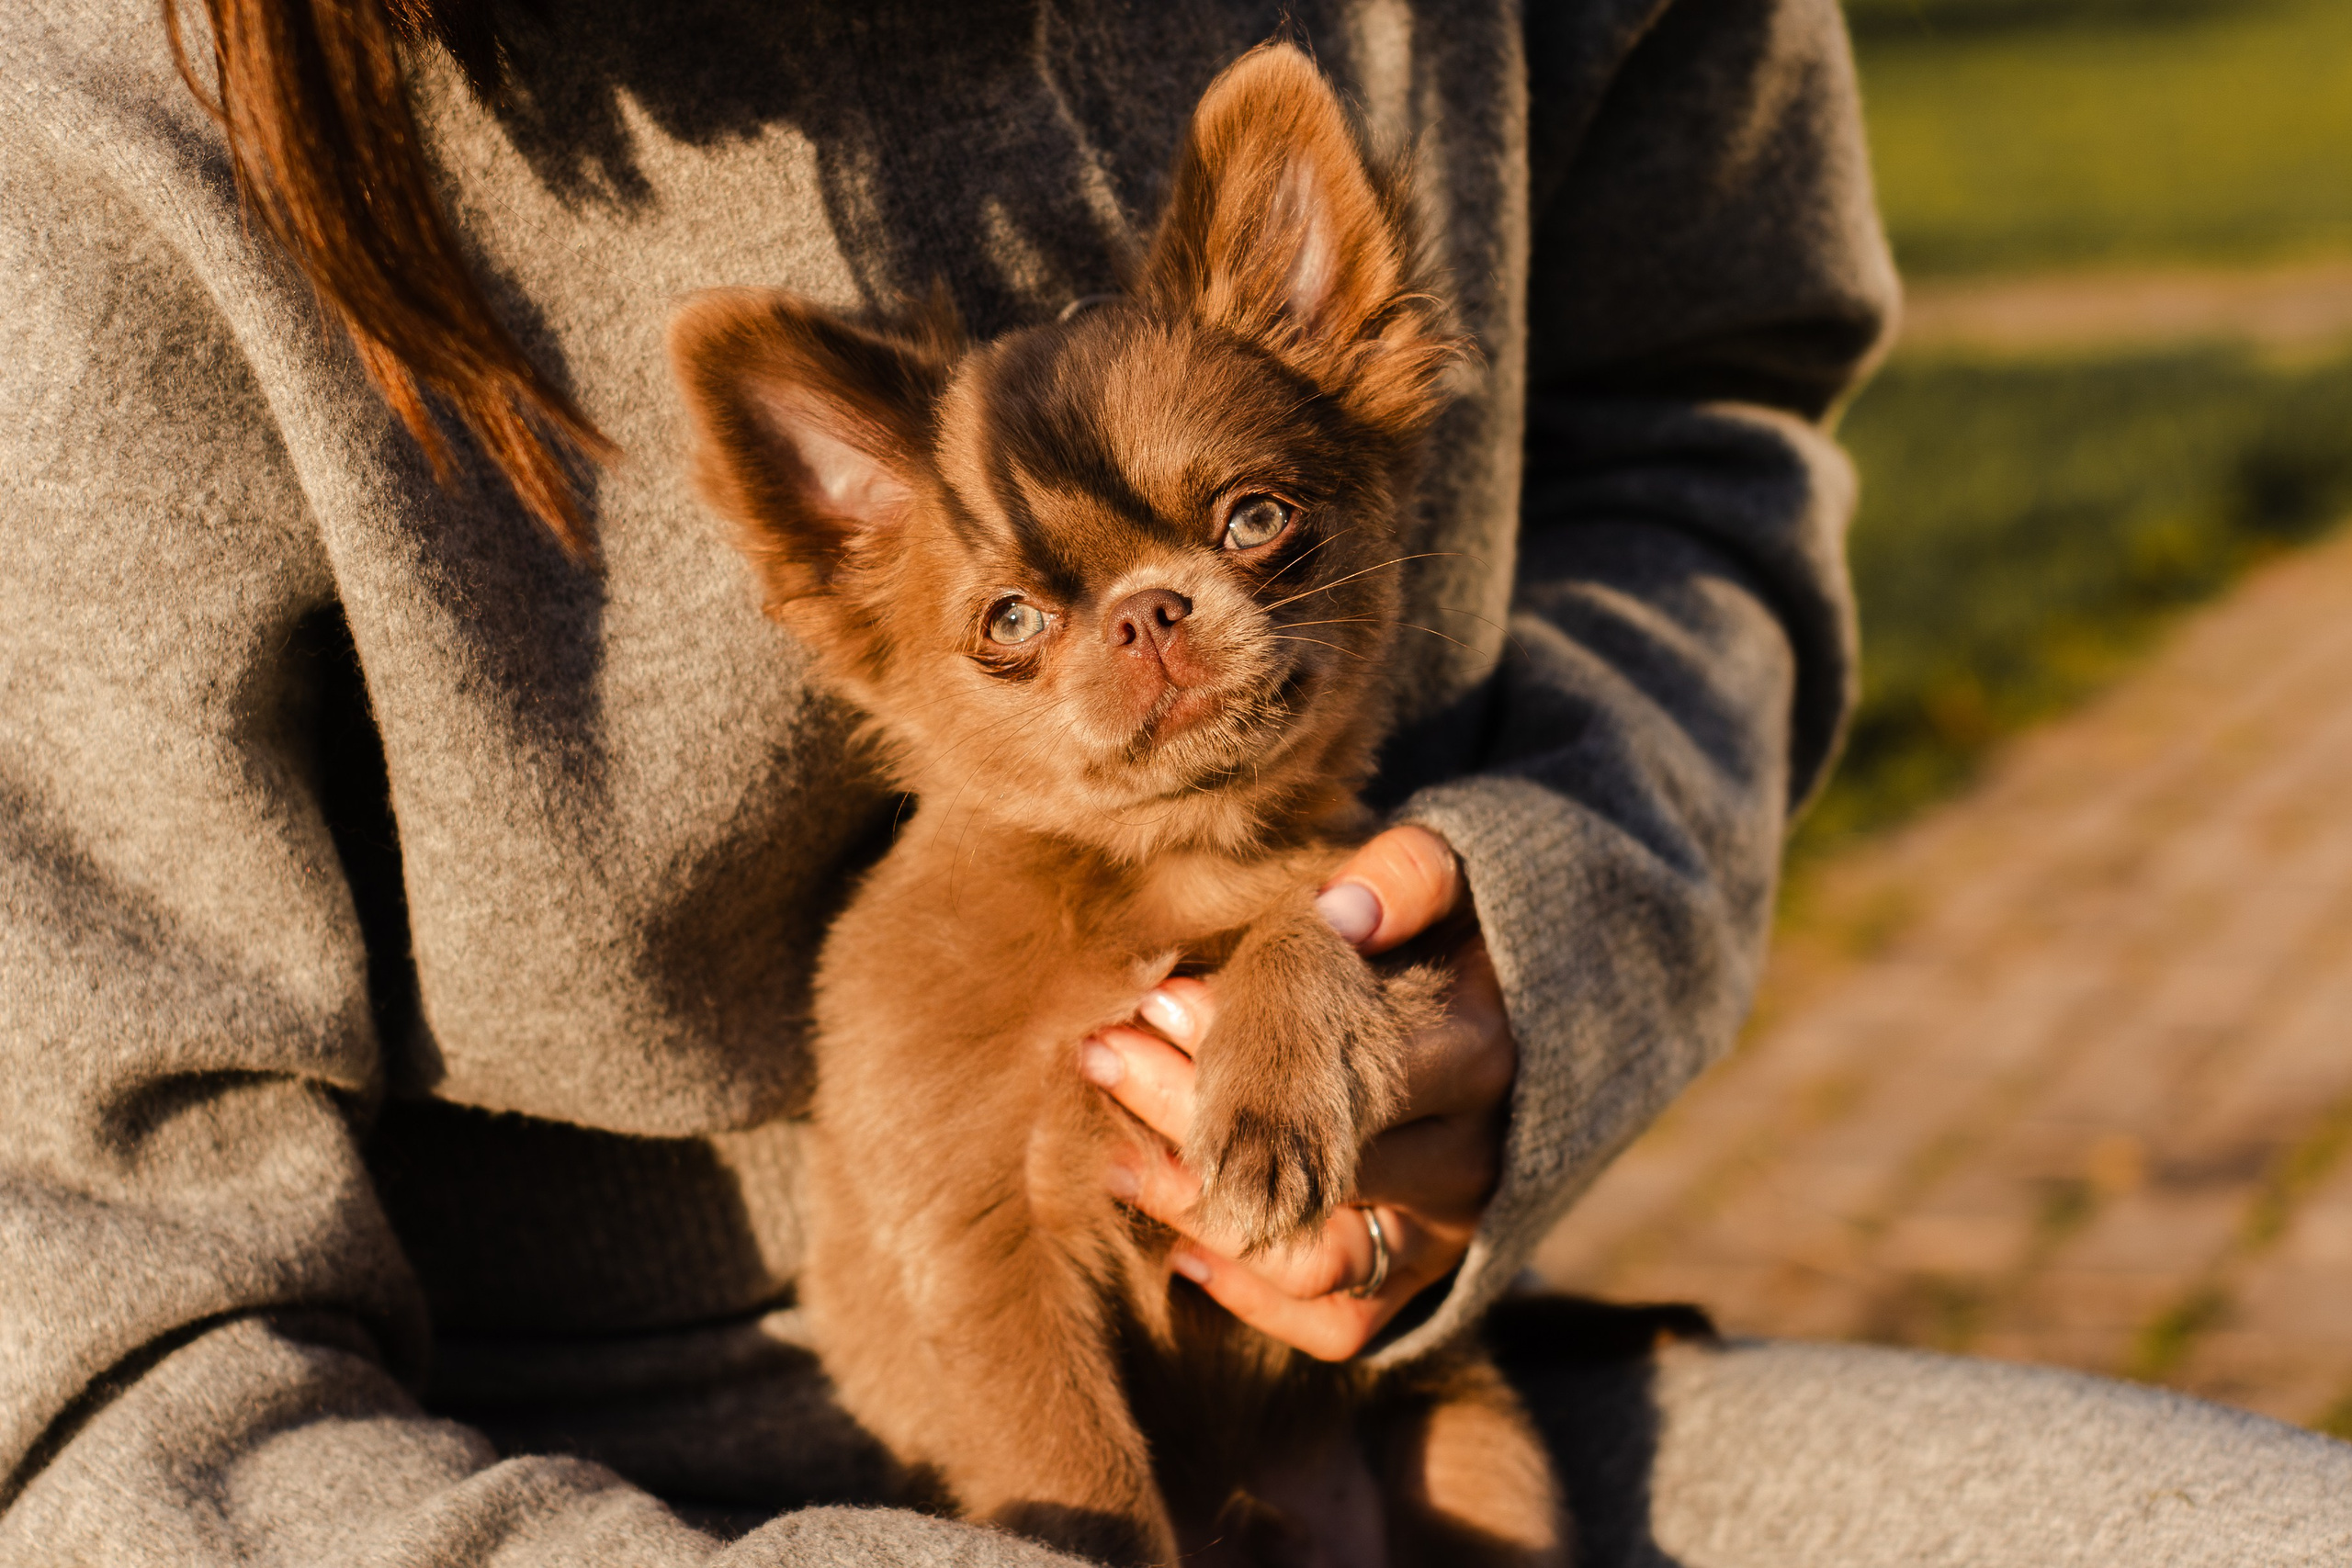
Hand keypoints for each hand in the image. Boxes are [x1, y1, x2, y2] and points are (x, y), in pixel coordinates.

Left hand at [1081, 825, 1514, 1360]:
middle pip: (1318, 1164)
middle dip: (1193, 1110)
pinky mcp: (1418, 1283)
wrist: (1501, 1022)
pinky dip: (1254, 1298)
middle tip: (1105, 1054)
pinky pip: (1339, 1323)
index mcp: (1476, 1054)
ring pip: (1316, 1256)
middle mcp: (1468, 1159)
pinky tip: (1176, 1246)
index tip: (1157, 997)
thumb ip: (1404, 876)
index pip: (1353, 1065)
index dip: (1246, 1040)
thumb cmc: (1437, 936)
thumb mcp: (1441, 880)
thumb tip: (1342, 914)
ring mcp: (1444, 1233)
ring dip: (1202, 1209)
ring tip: (1115, 1152)